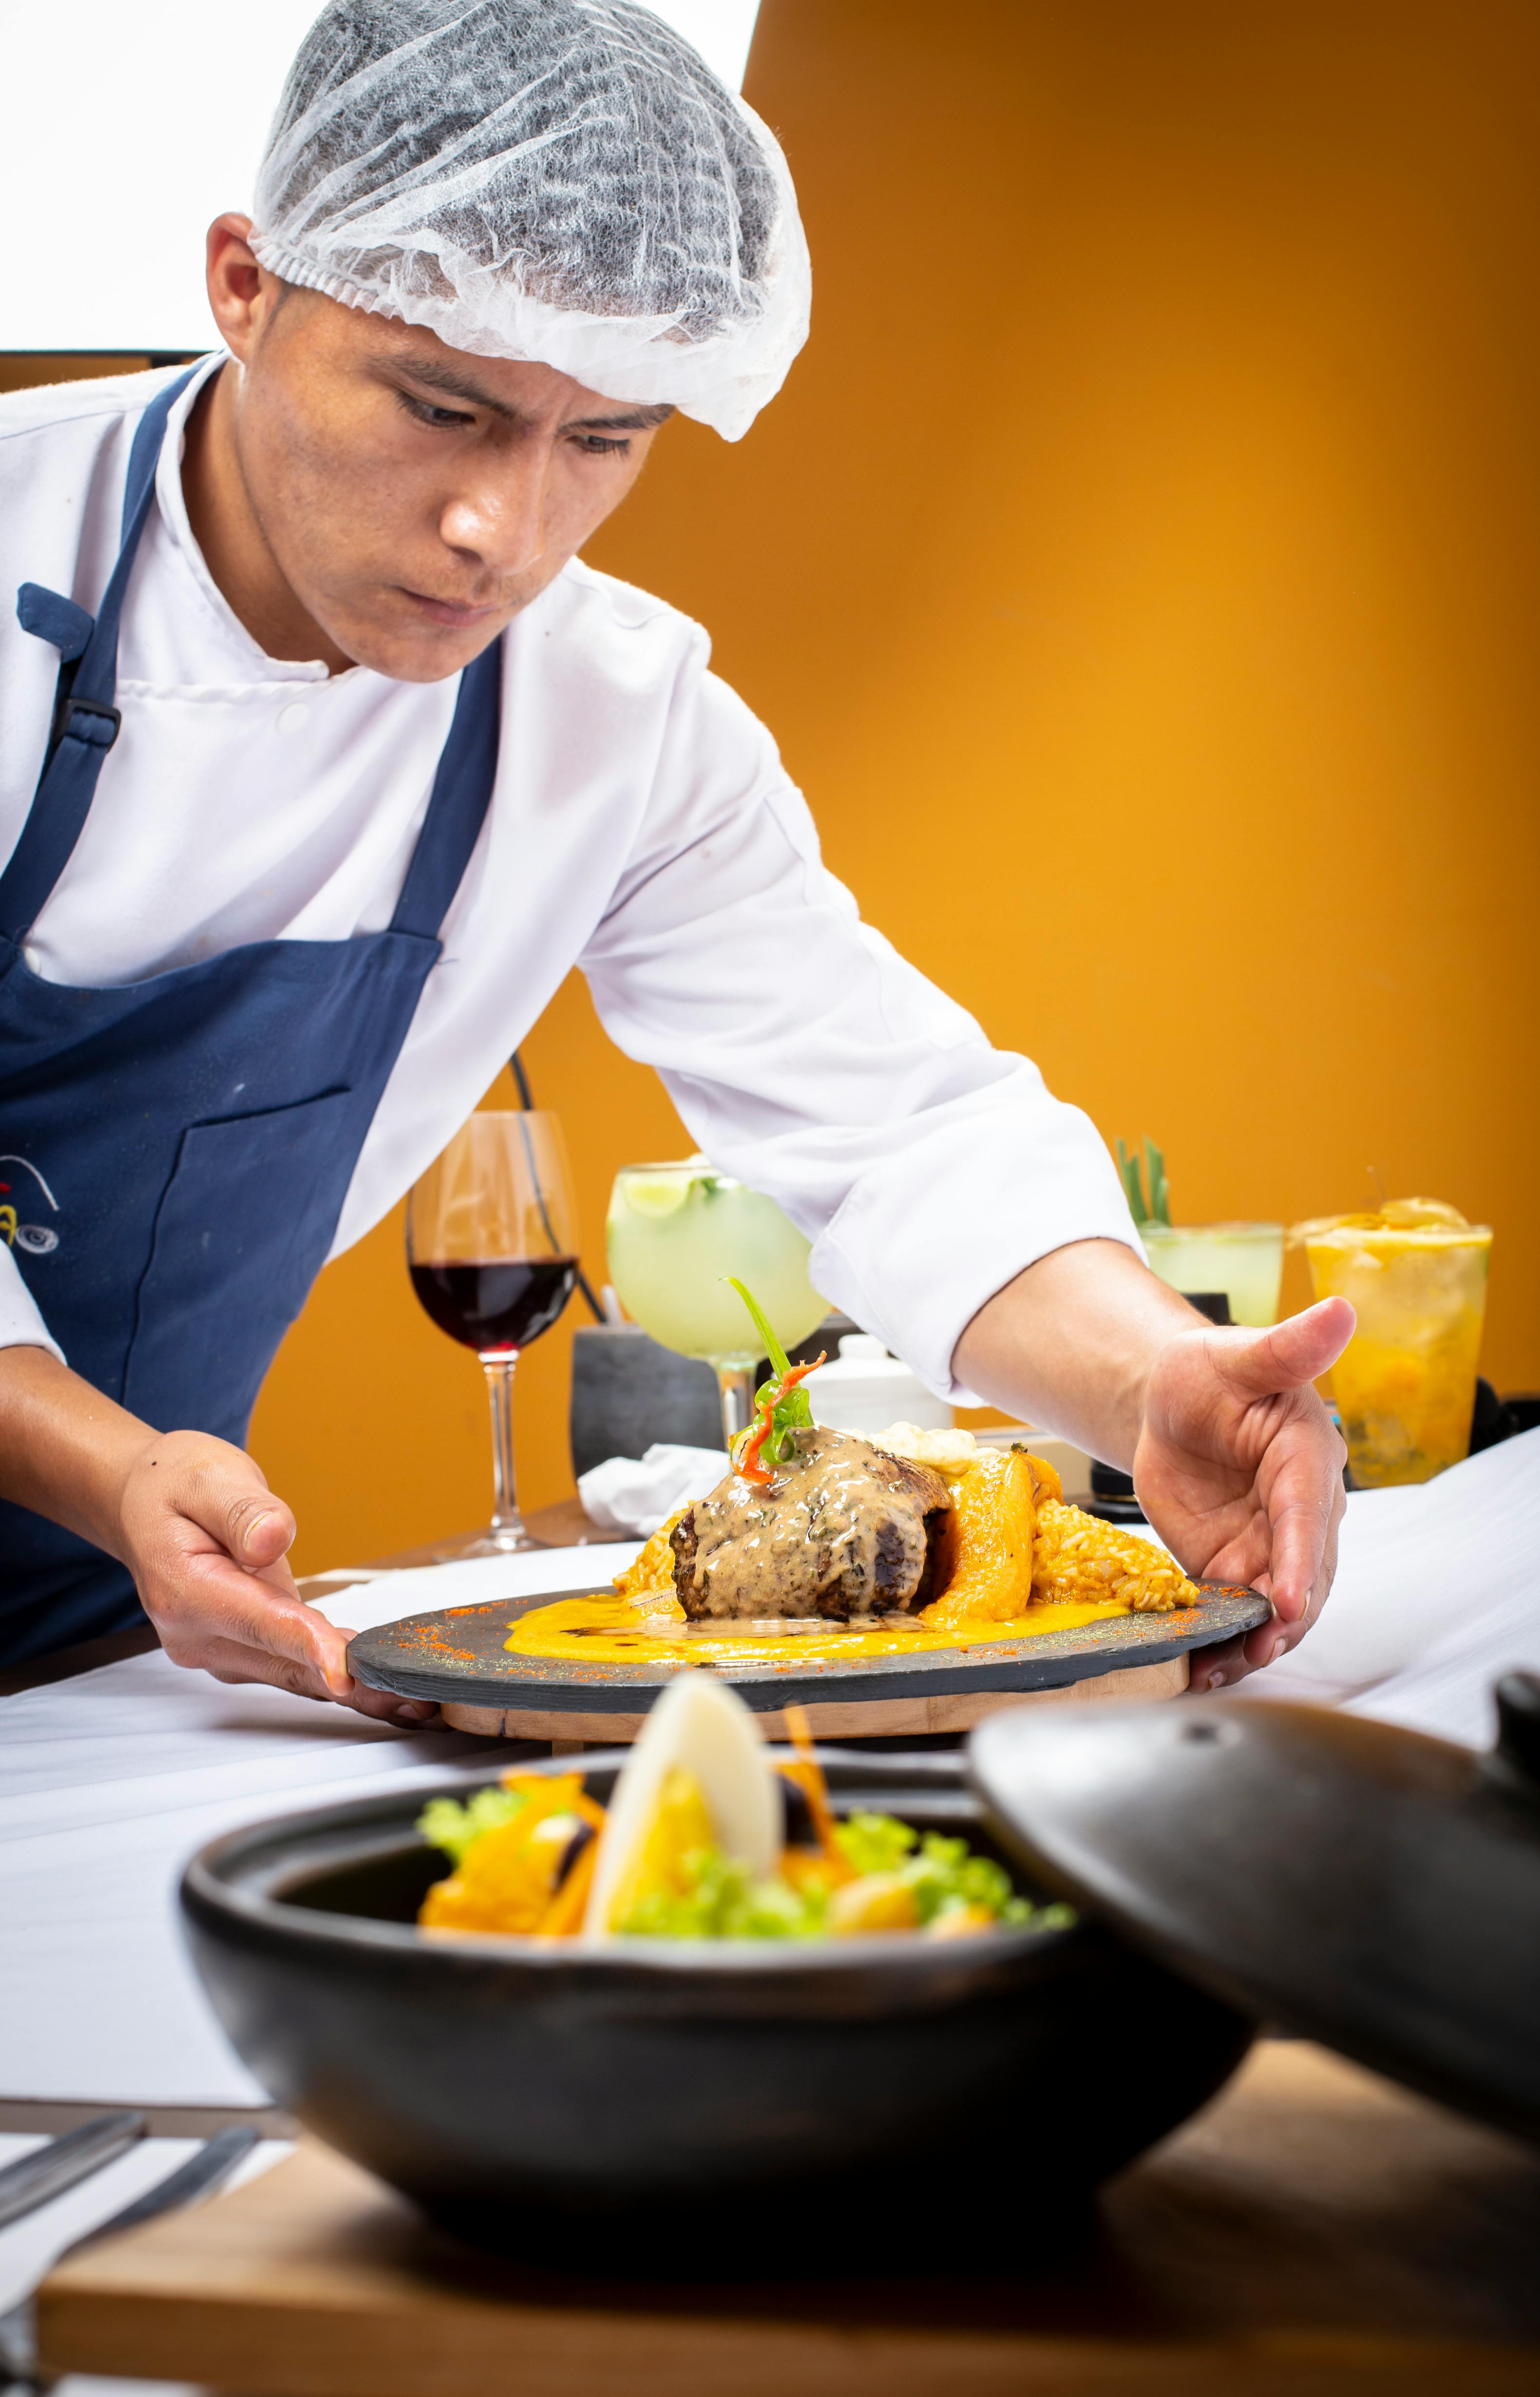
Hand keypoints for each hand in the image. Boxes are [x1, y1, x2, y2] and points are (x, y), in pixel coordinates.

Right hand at [0, 1348, 433, 1723]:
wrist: (142, 1504)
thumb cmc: (174, 1485)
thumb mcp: (207, 1476)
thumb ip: (242, 1510)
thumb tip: (272, 1538)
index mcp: (186, 1589)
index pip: (259, 1622)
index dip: (308, 1646)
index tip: (348, 1672)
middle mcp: (196, 1633)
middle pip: (283, 1663)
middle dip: (349, 1683)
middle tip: (412, 1697)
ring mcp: (215, 1648)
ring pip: (290, 1675)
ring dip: (349, 1691)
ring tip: (412, 1701)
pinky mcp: (235, 1650)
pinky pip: (288, 1667)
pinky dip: (332, 1677)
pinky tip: (379, 1687)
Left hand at [952, 1241, 1354, 1691]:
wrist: (1167, 1403)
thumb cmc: (1209, 1371)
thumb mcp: (1239, 1354)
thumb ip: (1286, 1346)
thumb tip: (1341, 1313)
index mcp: (1308, 1458)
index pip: (1308, 1516)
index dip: (1298, 1560)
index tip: (1285, 1600)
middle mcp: (1298, 1510)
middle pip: (1303, 1575)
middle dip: (1283, 1619)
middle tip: (1257, 1650)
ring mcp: (1267, 1545)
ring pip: (1275, 1606)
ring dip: (1255, 1640)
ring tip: (1222, 1670)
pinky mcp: (1232, 1567)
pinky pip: (1237, 1612)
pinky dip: (1223, 1642)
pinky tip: (1200, 1668)